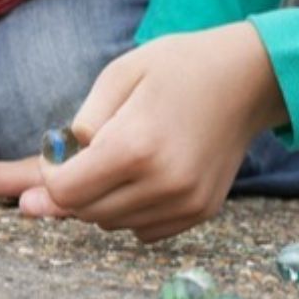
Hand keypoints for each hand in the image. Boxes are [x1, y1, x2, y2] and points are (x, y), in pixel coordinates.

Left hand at [25, 22, 287, 241]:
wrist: (249, 77)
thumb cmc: (177, 68)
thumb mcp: (118, 75)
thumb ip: (81, 122)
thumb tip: (52, 165)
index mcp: (135, 147)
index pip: (66, 192)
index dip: (50, 176)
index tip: (57, 156)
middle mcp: (163, 183)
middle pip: (86, 213)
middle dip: (73, 189)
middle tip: (84, 157)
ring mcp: (186, 202)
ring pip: (113, 224)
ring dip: (101, 200)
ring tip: (118, 160)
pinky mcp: (201, 211)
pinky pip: (143, 230)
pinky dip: (131, 211)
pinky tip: (143, 177)